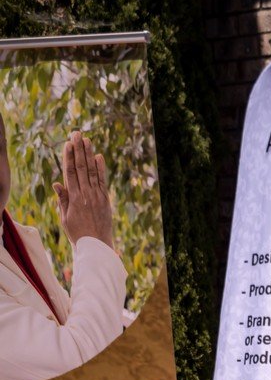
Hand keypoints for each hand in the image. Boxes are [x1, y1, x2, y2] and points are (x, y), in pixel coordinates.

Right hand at [54, 131, 113, 247]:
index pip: (70, 172)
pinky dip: (101, 169)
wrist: (97, 246)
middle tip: (77, 134)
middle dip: (79, 149)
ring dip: (89, 154)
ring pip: (92, 171)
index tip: (67, 143)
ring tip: (87, 140)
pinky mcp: (105, 200)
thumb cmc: (78, 233)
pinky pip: (102, 181)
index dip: (69, 156)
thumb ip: (62, 199)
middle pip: (81, 168)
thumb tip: (57, 182)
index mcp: (73, 198)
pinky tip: (99, 157)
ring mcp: (97, 196)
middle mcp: (86, 194)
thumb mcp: (65, 218)